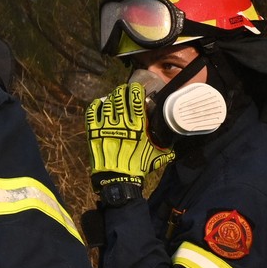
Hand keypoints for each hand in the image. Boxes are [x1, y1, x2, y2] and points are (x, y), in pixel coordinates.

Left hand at [86, 82, 170, 197]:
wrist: (118, 179)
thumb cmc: (139, 167)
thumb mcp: (157, 155)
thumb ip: (166, 144)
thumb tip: (174, 137)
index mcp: (138, 126)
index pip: (136, 99)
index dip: (136, 90)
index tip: (136, 88)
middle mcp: (122, 122)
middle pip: (120, 97)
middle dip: (123, 90)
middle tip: (124, 90)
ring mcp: (106, 125)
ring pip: (108, 102)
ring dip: (111, 96)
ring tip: (114, 95)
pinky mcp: (93, 131)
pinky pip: (92, 112)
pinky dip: (95, 105)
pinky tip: (99, 102)